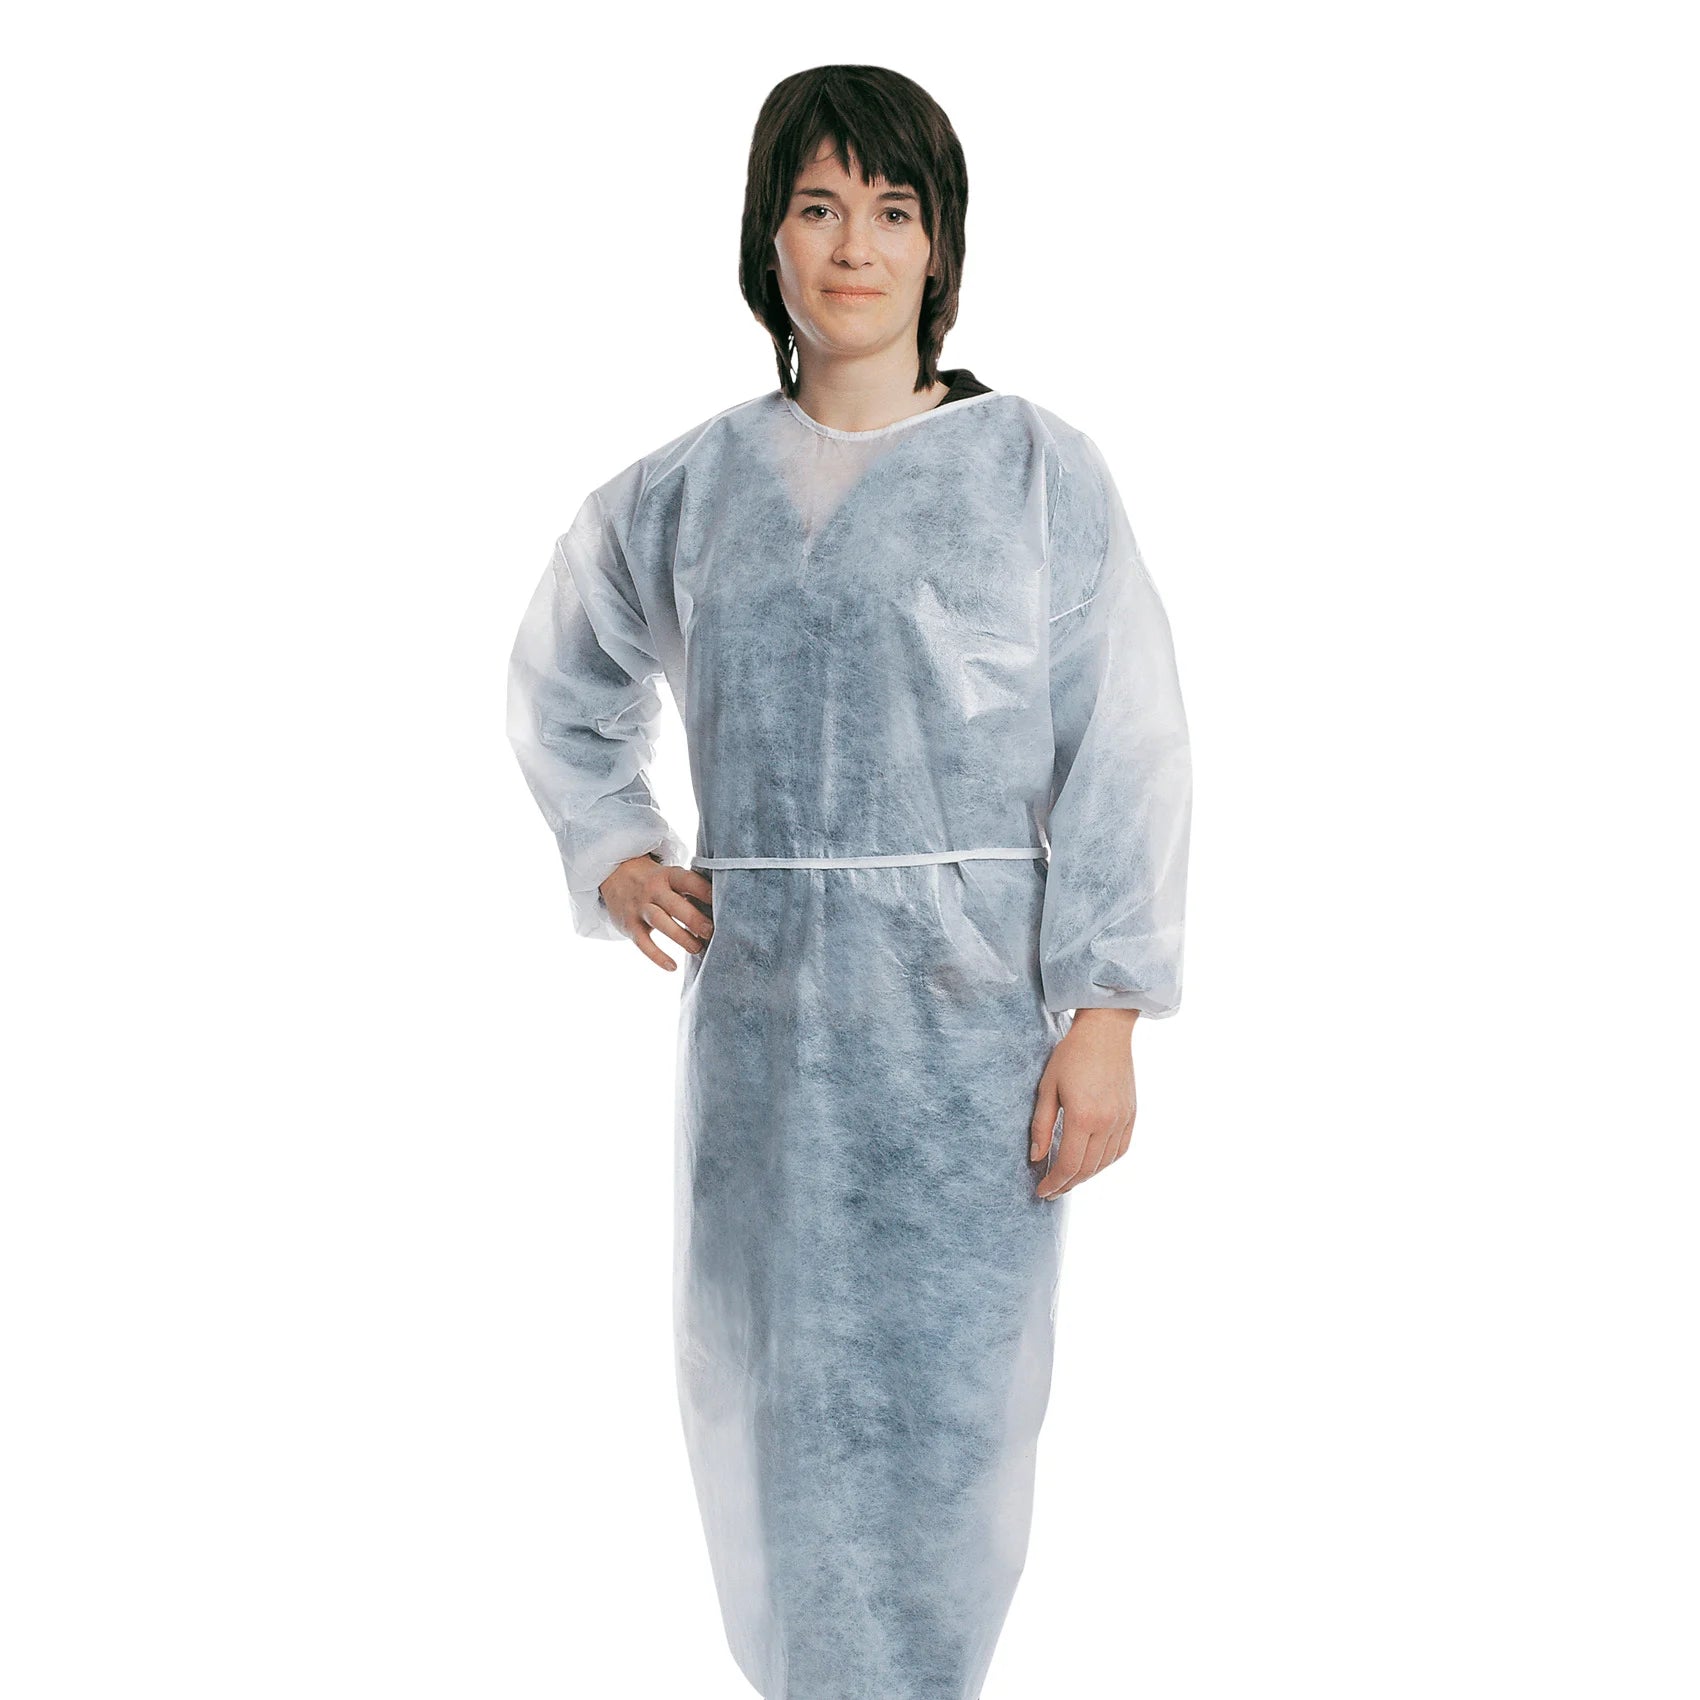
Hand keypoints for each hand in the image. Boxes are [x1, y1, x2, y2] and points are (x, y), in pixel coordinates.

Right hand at [599, 854, 713, 970]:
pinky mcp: (629, 925)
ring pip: (661, 922)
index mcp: (668, 875)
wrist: (614, 875)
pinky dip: (657, 956)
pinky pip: (643, 943)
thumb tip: (721, 910)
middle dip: (695, 920)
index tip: (724, 904)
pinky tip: (672, 967)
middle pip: (676, 905)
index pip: (689, 881)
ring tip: (697, 949)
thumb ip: (691, 890)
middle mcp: (653, 889)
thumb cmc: (656, 881)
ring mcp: (640, 907)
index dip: (706, 892)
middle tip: (712, 932)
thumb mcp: (671, 877)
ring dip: (681, 937)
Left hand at [1029, 1009, 1137, 1198]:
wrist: (1105, 1032)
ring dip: (1085, 1176)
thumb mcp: (1047, 1088)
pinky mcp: (1132, 1115)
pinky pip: (1120, 1150)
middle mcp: (1107, 1123)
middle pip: (1087, 1169)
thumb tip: (1036, 1158)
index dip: (1054, 1183)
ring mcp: (1123, 1120)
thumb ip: (1041, 1126)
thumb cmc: (1071, 1055)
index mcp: (1083, 1117)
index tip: (1041, 1191)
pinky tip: (1091, 1164)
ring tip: (1068, 1180)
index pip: (1068, 1165)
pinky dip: (1104, 1163)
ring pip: (1104, 1163)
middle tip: (1051, 1191)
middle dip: (1067, 1184)